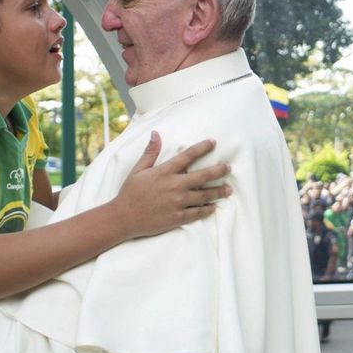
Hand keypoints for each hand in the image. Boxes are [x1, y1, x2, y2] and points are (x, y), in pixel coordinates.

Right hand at [114, 132, 230, 239]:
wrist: (123, 218)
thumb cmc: (129, 193)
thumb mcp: (138, 170)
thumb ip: (150, 153)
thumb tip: (155, 134)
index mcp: (165, 172)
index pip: (188, 156)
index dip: (202, 148)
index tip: (213, 143)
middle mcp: (174, 186)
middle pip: (203, 176)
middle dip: (218, 170)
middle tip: (228, 167)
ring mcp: (178, 202)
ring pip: (204, 195)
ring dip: (218, 191)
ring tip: (229, 189)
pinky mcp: (178, 217)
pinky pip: (197, 212)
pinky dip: (207, 209)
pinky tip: (214, 207)